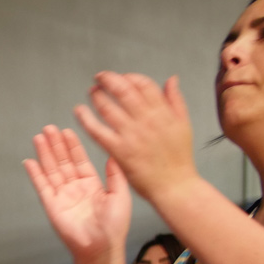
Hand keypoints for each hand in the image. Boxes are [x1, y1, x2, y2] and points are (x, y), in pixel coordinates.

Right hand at [24, 126, 131, 262]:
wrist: (101, 246)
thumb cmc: (114, 225)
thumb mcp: (120, 195)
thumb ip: (115, 175)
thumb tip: (113, 155)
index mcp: (92, 185)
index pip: (79, 161)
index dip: (73, 146)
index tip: (67, 131)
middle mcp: (75, 188)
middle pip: (63, 162)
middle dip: (56, 145)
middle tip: (49, 128)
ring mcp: (62, 196)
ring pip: (51, 170)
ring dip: (45, 154)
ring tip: (39, 137)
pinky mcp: (51, 206)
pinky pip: (42, 187)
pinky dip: (35, 174)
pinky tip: (30, 162)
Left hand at [75, 72, 197, 203]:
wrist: (174, 186)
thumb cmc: (179, 158)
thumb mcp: (183, 124)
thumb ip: (175, 100)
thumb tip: (171, 79)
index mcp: (163, 112)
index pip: (143, 84)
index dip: (129, 77)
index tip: (122, 77)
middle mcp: (146, 120)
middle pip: (123, 90)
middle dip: (109, 80)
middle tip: (100, 77)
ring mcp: (131, 135)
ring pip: (108, 107)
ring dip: (97, 96)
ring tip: (92, 91)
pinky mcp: (119, 150)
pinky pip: (97, 130)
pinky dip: (86, 118)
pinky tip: (79, 112)